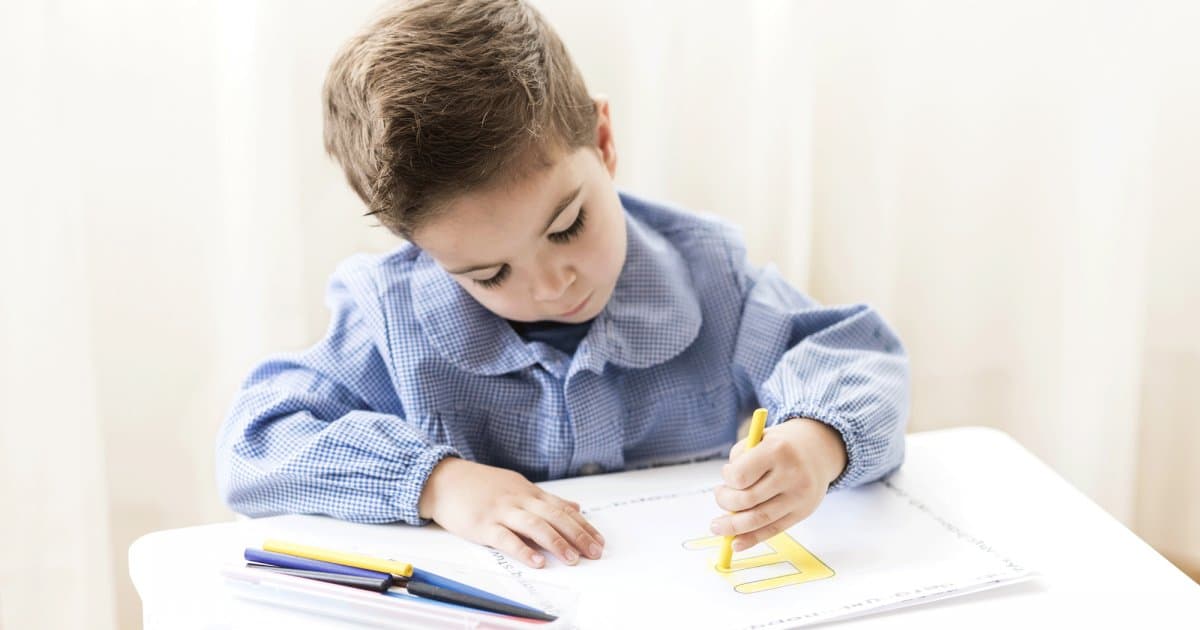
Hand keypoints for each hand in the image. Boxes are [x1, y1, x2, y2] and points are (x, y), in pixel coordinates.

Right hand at [417, 457, 604, 568]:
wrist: (443, 479)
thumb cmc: (480, 485)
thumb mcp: (516, 485)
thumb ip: (545, 499)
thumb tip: (576, 506)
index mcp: (528, 492)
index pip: (562, 508)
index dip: (582, 525)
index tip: (599, 540)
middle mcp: (519, 500)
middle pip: (554, 516)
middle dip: (578, 534)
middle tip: (595, 552)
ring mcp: (501, 511)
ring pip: (534, 525)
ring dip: (556, 542)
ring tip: (573, 558)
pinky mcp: (482, 524)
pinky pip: (505, 538)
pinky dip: (522, 550)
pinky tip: (537, 561)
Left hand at [709, 418, 846, 550]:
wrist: (819, 450)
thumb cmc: (781, 446)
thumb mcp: (759, 439)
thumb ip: (739, 461)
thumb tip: (724, 496)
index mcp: (777, 451)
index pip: (741, 476)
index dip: (727, 479)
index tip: (727, 474)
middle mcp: (791, 475)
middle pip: (748, 500)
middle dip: (725, 502)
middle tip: (719, 496)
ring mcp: (799, 496)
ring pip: (759, 519)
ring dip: (733, 526)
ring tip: (717, 526)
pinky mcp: (803, 512)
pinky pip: (774, 530)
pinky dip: (752, 539)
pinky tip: (736, 543)